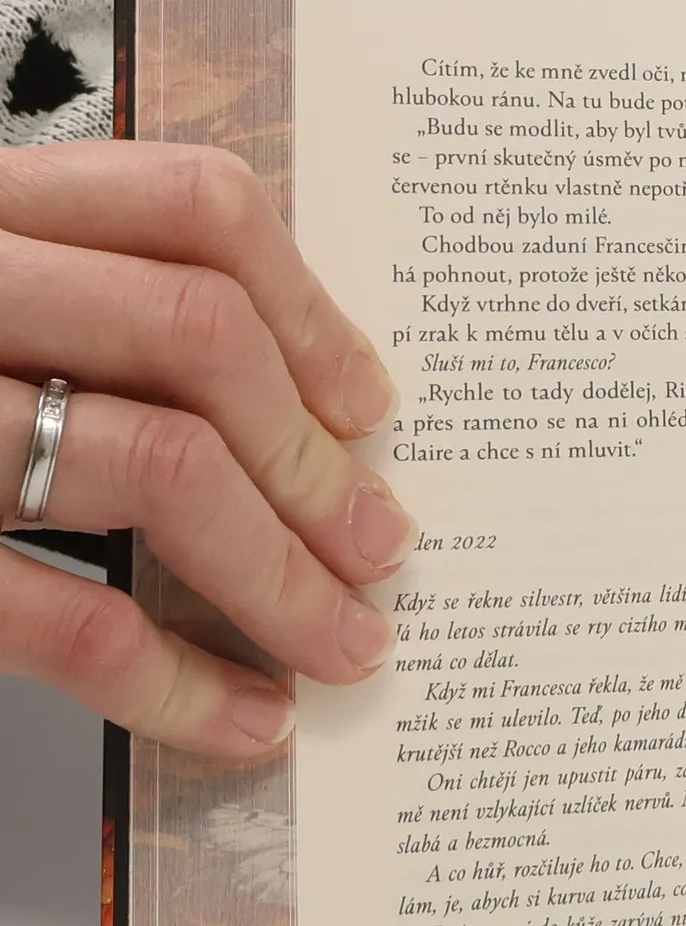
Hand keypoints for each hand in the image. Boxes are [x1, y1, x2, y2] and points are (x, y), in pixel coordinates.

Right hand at [0, 141, 410, 754]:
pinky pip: (65, 615)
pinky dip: (179, 682)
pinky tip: (241, 721)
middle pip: (198, 333)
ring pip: (157, 462)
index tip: (370, 405)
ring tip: (342, 644)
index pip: (186, 204)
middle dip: (315, 462)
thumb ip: (68, 313)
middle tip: (379, 547)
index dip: (312, 310)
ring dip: (282, 576)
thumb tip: (279, 418)